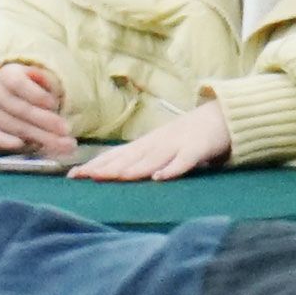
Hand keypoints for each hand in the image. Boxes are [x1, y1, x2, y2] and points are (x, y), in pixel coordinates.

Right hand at [0, 59, 73, 157]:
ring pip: (10, 125)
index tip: (54, 104)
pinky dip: (5, 141)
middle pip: (16, 107)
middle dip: (43, 120)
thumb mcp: (43, 80)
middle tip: (65, 129)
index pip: (17, 84)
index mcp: (7, 75)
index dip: (36, 95)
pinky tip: (22, 144)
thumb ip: (44, 81)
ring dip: (37, 135)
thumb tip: (41, 79)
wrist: (19, 101)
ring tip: (62, 143)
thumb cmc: (35, 91)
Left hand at [73, 100, 235, 183]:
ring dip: (133, 169)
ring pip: (152, 159)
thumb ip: (140, 159)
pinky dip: (173, 169)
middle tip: (83, 177)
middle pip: (128, 157)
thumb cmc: (188, 136)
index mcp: (146, 144)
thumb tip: (112, 173)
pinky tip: (159, 178)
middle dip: (105, 167)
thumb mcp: (160, 147)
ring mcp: (177, 145)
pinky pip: (185, 160)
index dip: (95, 165)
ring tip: (114, 177)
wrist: (223, 116)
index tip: (72, 175)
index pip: (116, 155)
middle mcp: (157, 143)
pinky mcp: (199, 149)